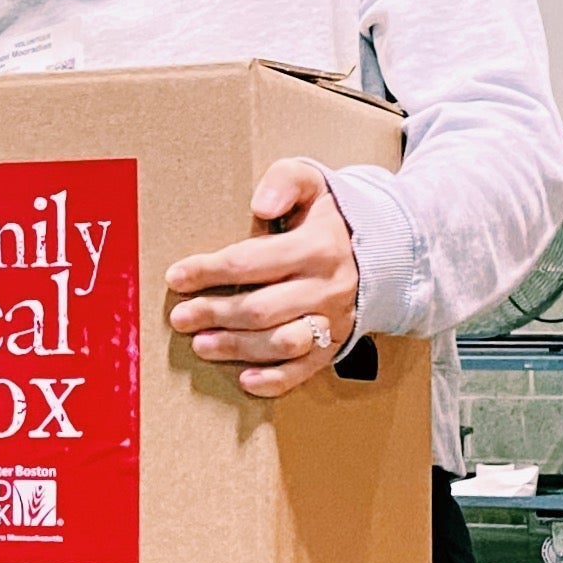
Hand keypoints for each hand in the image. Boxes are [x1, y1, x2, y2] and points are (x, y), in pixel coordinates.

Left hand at [165, 158, 362, 399]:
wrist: (385, 249)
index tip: (177, 276)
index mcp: (318, 247)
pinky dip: (275, 380)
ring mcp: (333, 320)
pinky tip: (245, 379)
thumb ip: (285, 181)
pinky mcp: (335, 344)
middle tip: (180, 317)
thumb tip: (260, 205)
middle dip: (215, 313)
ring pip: (281, 342)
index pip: (253, 262)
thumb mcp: (312, 182)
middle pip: (262, 308)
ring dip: (237, 347)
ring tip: (201, 344)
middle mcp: (327, 287)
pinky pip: (306, 370)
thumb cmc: (331, 216)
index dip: (211, 270)